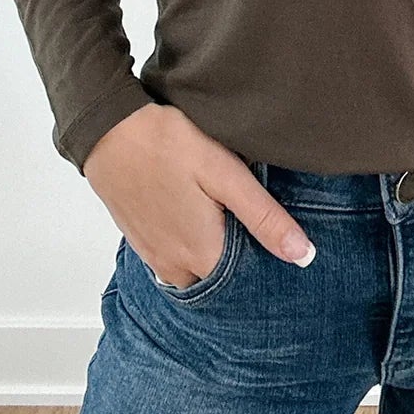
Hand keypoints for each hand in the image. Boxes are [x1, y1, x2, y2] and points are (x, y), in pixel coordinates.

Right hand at [83, 104, 316, 285]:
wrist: (108, 129)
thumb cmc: (168, 145)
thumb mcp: (226, 175)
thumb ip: (264, 218)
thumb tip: (304, 257)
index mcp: (203, 256)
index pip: (249, 283)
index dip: (269, 264)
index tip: (279, 240)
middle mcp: (175, 268)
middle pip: (222, 279)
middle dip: (242, 260)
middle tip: (255, 222)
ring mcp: (154, 257)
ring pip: (197, 269)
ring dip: (215, 252)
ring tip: (228, 216)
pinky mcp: (141, 241)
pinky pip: (175, 257)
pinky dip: (192, 245)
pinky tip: (200, 214)